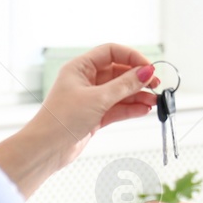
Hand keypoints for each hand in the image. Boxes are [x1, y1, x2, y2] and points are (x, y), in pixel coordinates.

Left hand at [36, 43, 160, 167]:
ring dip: (138, 95)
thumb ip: (125, 85)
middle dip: (138, 79)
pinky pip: (118, 107)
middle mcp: (86, 80)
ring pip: (120, 91)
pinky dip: (131, 108)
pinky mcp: (95, 115)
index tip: (148, 68)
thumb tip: (146, 72)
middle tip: (155, 85)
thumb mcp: (98, 99)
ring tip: (154, 101)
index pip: (111, 52)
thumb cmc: (62, 120)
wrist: (47, 149)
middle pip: (119, 72)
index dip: (132, 57)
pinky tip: (144, 110)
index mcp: (80, 68)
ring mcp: (91, 98)